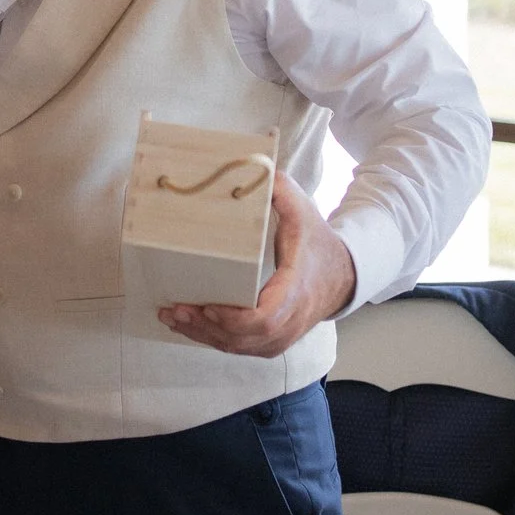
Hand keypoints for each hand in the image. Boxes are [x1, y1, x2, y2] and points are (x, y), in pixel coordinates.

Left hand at [159, 172, 356, 357]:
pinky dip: (213, 340)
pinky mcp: (273, 341)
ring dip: (203, 335)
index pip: (264, 317)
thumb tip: (256, 166)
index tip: (207, 304)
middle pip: (244, 337)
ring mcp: (282, 335)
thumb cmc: (319, 243)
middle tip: (175, 309)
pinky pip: (241, 348)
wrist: (343, 277)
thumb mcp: (304, 212)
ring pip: (239, 347)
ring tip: (172, 317)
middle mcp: (289, 319)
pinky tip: (188, 327)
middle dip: (206, 327)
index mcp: (294, 289)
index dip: (233, 318)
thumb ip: (281, 191)